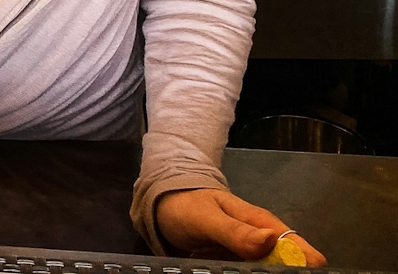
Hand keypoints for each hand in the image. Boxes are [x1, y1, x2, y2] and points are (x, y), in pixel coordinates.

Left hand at [156, 189, 323, 264]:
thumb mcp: (206, 217)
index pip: (298, 248)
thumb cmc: (186, 206)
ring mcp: (252, 256)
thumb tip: (272, 239)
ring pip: (273, 272)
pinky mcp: (241, 267)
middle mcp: (264, 241)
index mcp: (262, 223)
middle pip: (291, 266)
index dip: (306, 266)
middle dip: (289, 273)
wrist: (166, 206)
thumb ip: (235, 230)